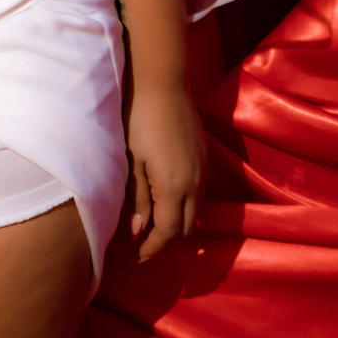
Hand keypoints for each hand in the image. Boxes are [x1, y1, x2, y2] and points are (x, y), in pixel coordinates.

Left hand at [125, 83, 206, 261]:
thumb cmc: (139, 118)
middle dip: (167, 239)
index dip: (153, 247)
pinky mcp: (205, 155)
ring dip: (179, 222)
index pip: (168, 232)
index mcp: (175, 187)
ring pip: (197, 210)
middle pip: (187, 227)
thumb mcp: (132, 160)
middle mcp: (195, 183)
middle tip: (145, 243)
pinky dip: (187, 204)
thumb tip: (139, 231)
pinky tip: (171, 198)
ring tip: (156, 223)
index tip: (138, 256)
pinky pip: (201, 192)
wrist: (162, 81)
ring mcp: (204, 168)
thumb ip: (139, 198)